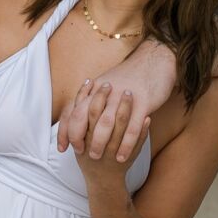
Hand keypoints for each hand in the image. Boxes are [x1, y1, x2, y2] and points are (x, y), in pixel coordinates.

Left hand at [55, 41, 172, 162]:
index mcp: (96, 88)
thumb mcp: (107, 81)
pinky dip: (124, 145)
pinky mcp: (142, 104)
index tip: (62, 146)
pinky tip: (121, 157)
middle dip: (78, 136)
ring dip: (99, 142)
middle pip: (85, 116)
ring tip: (96, 156)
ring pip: (106, 124)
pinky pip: (131, 128)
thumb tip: (78, 110)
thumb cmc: (131, 75)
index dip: (66, 128)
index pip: (74, 110)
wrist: (155, 61)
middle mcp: (106, 92)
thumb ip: (93, 96)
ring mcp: (123, 98)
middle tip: (79, 152)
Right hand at [60, 81, 147, 198]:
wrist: (103, 182)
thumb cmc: (89, 157)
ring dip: (127, 109)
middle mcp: (100, 144)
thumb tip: (85, 96)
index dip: (96, 97)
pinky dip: (143, 129)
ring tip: (130, 93)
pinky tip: (148, 116)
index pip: (90, 113)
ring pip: (123, 127)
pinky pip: (137, 142)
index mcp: (87, 138)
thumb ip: (80, 119)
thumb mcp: (79, 140)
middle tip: (116, 83)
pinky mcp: (129, 157)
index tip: (103, 82)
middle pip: (106, 117)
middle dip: (111, 100)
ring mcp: (115, 151)